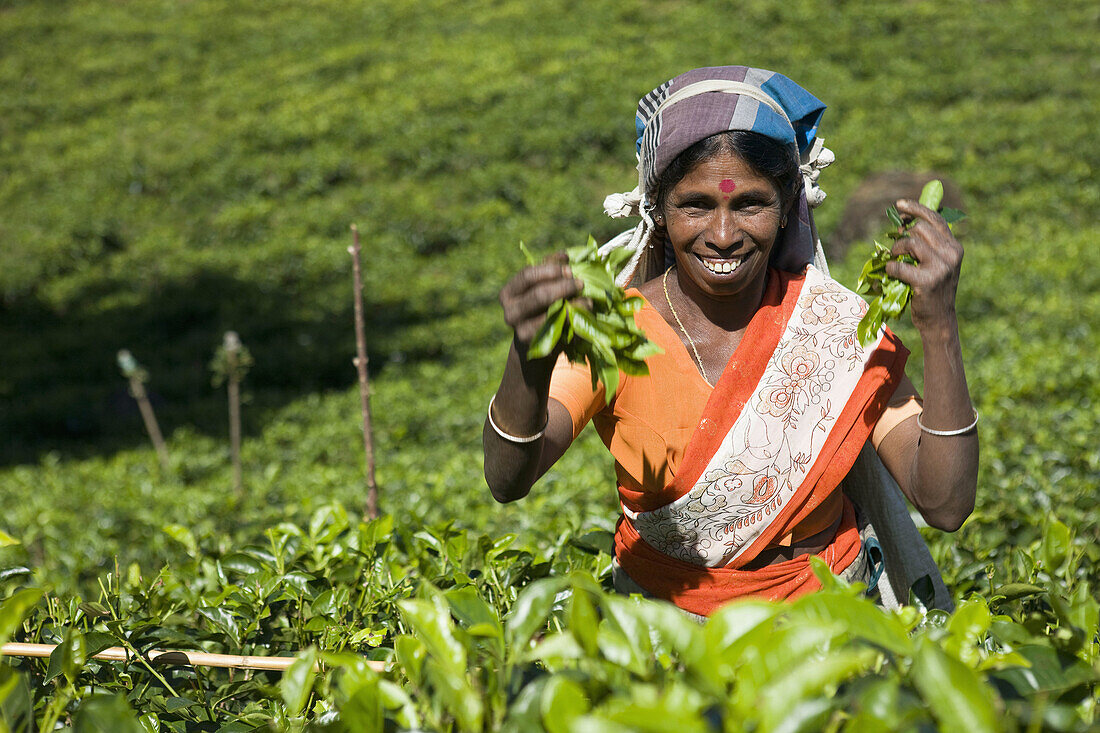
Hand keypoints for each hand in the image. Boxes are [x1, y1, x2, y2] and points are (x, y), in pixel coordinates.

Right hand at [499, 253, 582, 364]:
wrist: (536, 341)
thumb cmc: (540, 307)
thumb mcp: (539, 285)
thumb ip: (548, 270)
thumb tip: (564, 256)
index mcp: (508, 293)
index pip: (528, 275)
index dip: (551, 269)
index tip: (569, 266)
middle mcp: (510, 313)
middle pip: (539, 295)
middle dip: (564, 286)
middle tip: (580, 283)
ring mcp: (522, 331)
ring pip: (551, 314)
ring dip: (574, 305)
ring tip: (587, 300)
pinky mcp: (538, 345)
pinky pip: (561, 330)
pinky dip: (575, 321)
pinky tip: (584, 315)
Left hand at [885, 198, 962, 333]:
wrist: (939, 319)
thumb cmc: (933, 290)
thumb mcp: (937, 263)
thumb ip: (928, 245)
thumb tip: (904, 223)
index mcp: (954, 247)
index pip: (935, 219)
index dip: (916, 208)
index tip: (899, 205)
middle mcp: (951, 254)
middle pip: (919, 229)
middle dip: (902, 236)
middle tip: (895, 248)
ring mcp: (941, 267)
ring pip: (910, 242)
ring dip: (896, 249)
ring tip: (894, 259)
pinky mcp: (927, 281)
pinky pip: (900, 266)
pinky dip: (891, 268)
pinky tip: (892, 273)